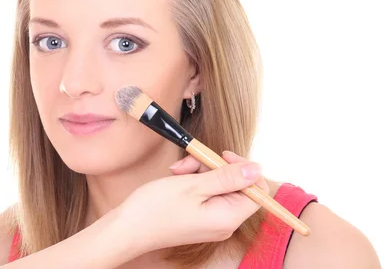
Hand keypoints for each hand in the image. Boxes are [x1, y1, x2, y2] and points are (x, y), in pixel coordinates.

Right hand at [116, 151, 268, 253]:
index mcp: (228, 217)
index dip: (242, 168)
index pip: (256, 190)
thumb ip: (227, 177)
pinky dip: (192, 181)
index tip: (221, 155)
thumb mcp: (193, 185)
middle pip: (235, 185)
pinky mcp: (199, 218)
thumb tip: (255, 169)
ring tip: (178, 170)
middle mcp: (224, 222)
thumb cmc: (156, 209)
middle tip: (191, 161)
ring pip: (218, 185)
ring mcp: (211, 221)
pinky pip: (206, 194)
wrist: (128, 228)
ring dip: (199, 171)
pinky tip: (176, 177)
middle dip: (213, 167)